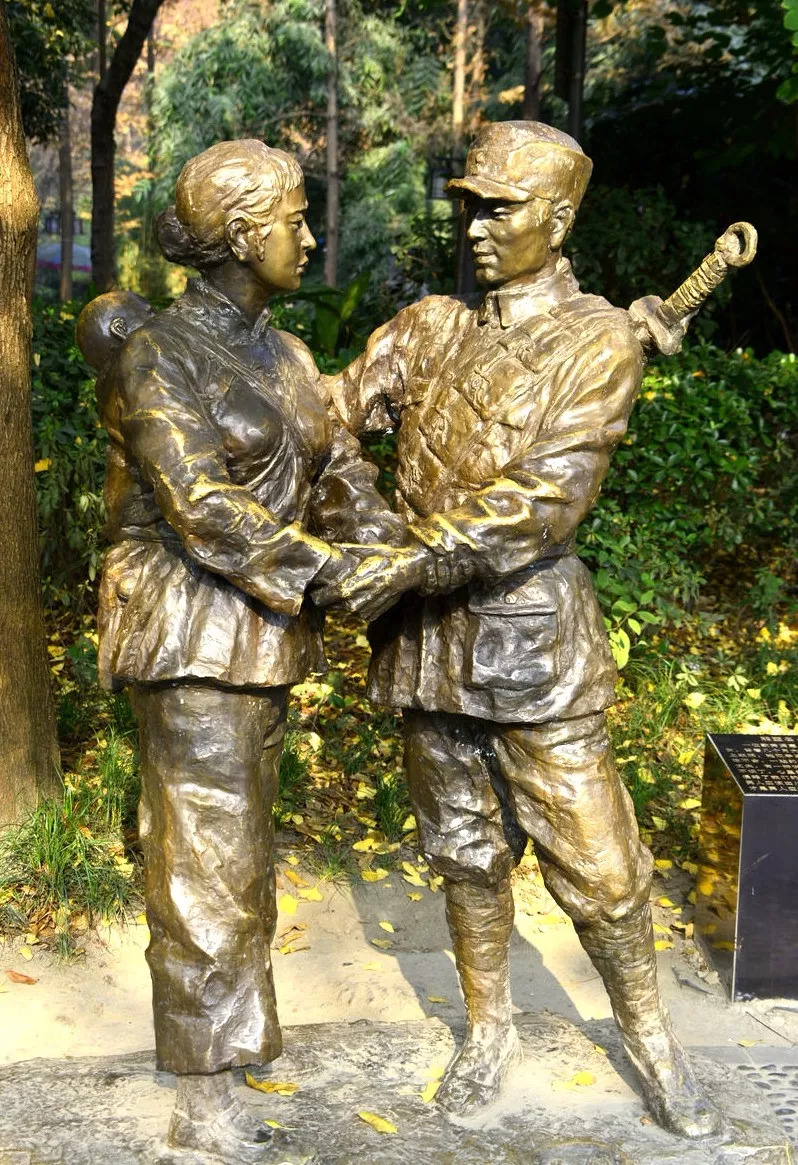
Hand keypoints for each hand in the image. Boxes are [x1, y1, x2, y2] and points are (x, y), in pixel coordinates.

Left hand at [313, 543, 431, 619]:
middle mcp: (360, 600)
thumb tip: (333, 546)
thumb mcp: (369, 550)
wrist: (410, 570)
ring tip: (344, 590)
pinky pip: (357, 613)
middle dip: (327, 599)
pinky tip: (359, 595)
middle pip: (333, 605)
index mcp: (357, 583)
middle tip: (324, 590)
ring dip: (340, 603)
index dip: (319, 594)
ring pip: (344, 610)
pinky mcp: (374, 614)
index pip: (329, 596)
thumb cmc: (388, 557)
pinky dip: (355, 606)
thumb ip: (350, 550)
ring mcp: (367, 609)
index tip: (314, 589)